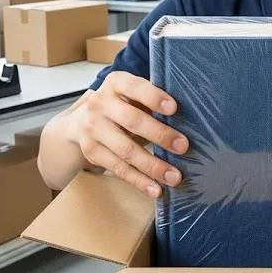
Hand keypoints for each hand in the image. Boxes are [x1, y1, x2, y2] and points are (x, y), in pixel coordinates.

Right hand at [66, 71, 188, 197]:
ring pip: (125, 150)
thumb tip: (189, 117)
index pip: (134, 87)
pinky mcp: (92, 151)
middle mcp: (100, 103)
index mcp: (116, 83)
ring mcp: (93, 128)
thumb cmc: (122, 105)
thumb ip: (152, 100)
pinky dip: (139, 180)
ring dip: (152, 166)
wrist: (81, 121)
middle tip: (183, 147)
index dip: (154, 97)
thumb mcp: (132, 94)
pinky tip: (155, 189)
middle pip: (132, 121)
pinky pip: (118, 168)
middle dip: (160, 135)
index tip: (174, 109)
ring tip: (174, 176)